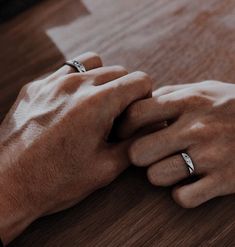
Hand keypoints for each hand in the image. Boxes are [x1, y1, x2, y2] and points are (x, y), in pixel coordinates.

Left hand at [0, 52, 151, 243]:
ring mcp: (52, 82)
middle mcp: (75, 86)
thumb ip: (134, 144)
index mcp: (97, 105)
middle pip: (119, 71)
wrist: (7, 186)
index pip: (139, 80)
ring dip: (103, 79)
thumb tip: (151, 128)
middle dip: (126, 90)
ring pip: (94, 63)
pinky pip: (67, 70)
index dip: (146, 96)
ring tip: (98, 104)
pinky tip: (73, 103)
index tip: (137, 113)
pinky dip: (79, 80)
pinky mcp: (36, 86)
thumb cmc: (56, 181)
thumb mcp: (105, 169)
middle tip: (117, 114)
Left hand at [118, 80, 234, 207]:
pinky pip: (182, 197)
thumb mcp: (202, 90)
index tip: (123, 132)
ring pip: (156, 177)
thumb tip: (139, 103)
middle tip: (148, 152)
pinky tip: (190, 182)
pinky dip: (181, 193)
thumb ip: (169, 94)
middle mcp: (196, 127)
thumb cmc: (230, 105)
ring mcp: (211, 156)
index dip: (122, 126)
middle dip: (138, 155)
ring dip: (158, 174)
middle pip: (138, 152)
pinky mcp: (225, 181)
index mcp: (187, 101)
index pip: (135, 114)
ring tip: (172, 165)